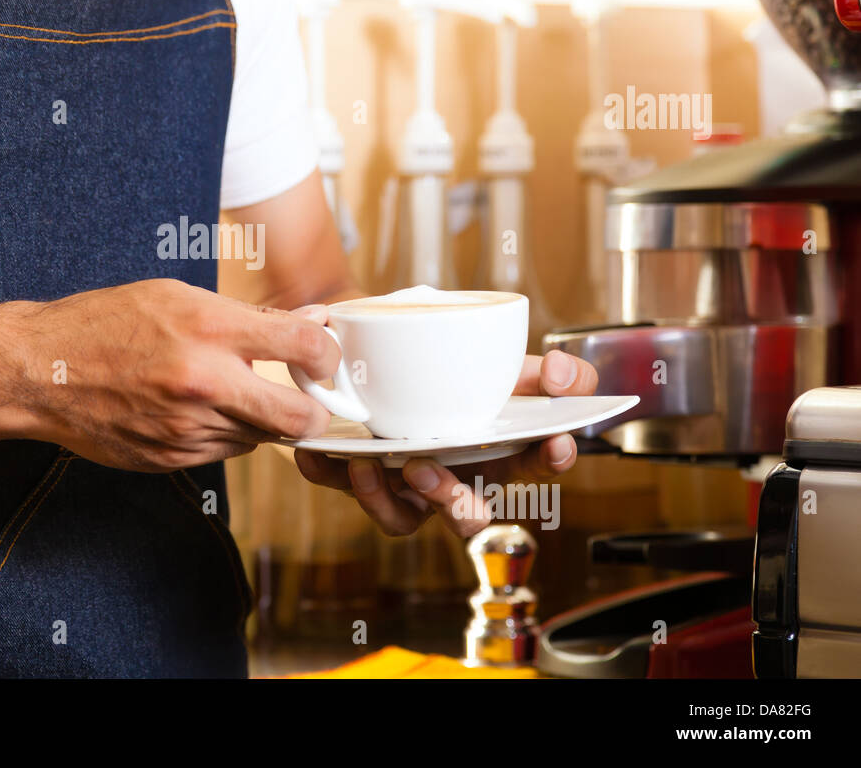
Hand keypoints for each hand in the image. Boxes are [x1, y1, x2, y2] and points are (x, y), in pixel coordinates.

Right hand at [14, 279, 337, 471]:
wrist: (41, 371)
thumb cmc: (106, 323)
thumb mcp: (177, 297)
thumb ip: (250, 317)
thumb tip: (313, 323)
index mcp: (209, 328)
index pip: (305, 347)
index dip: (328, 354)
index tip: (324, 357)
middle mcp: (204, 382)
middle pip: (299, 417)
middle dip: (314, 411)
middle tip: (308, 399)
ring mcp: (187, 427)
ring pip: (260, 437)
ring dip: (258, 419)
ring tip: (226, 392)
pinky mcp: (172, 458)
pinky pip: (223, 452)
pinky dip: (222, 433)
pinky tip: (194, 410)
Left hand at [293, 349, 598, 537]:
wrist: (387, 356)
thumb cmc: (457, 373)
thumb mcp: (508, 365)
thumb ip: (549, 371)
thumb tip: (562, 372)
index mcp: (497, 453)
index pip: (535, 465)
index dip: (550, 459)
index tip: (555, 442)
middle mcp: (454, 477)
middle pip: (465, 515)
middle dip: (450, 502)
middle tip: (427, 467)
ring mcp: (407, 483)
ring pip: (402, 519)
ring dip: (383, 500)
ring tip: (368, 464)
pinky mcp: (361, 474)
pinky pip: (342, 487)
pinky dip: (327, 472)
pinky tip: (314, 453)